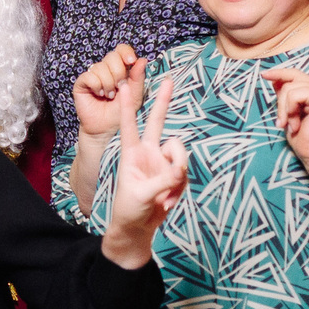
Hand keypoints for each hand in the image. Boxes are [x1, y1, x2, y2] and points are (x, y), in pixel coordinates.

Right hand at [73, 44, 140, 141]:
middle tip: (119, 88)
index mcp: (120, 68)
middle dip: (118, 73)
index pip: (121, 50)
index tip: (131, 61)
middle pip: (112, 56)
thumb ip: (138, 77)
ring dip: (108, 84)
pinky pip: (90, 76)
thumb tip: (143, 60)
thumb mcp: (135, 95)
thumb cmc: (121, 113)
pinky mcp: (81, 83)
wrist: (106, 129)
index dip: (126, 52)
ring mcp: (93, 75)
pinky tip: (98, 94)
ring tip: (109, 96)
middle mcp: (106, 69)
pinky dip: (97, 86)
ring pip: (101, 67)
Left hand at [101, 73, 187, 269]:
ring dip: (176, 175)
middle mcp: (147, 153)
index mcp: (131, 154)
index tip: (124, 85)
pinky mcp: (174, 174)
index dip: (128, 106)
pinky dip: (178, 190)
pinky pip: (184, 174)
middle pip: (158, 122)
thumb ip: (162, 179)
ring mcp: (162, 162)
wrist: (138, 229)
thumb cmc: (130, 210)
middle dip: (163, 102)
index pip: (129, 125)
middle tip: (169, 80)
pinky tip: (167, 203)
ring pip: (179, 154)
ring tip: (166, 196)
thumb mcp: (142, 194)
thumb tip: (181, 169)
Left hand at [264, 66, 308, 165]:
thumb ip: (285, 97)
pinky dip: (290, 109)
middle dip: (280, 99)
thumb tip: (275, 81)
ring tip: (290, 125)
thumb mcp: (289, 114)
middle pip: (291, 78)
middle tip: (281, 121)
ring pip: (290, 87)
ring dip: (284, 109)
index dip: (279, 72)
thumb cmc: (304, 138)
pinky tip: (295, 124)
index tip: (264, 74)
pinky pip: (297, 94)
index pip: (294, 74)